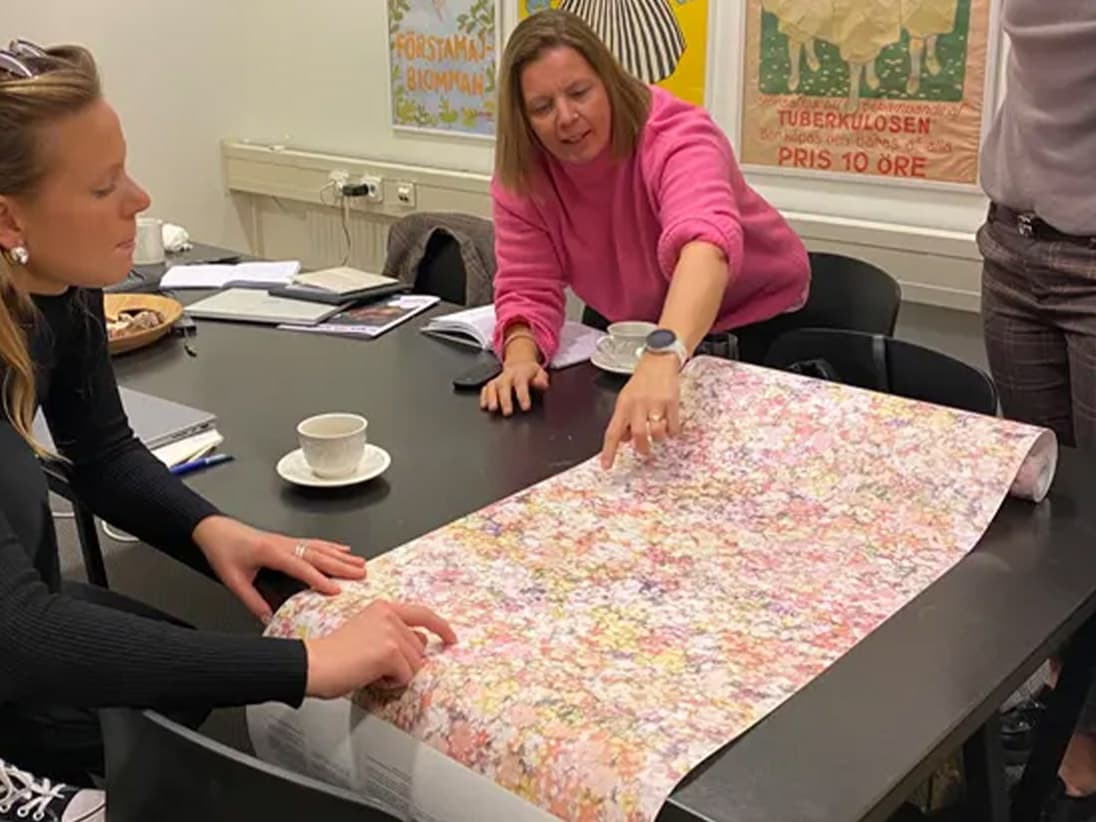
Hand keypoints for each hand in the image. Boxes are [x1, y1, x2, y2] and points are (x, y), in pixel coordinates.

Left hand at [192, 516, 366, 622]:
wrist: (215, 530)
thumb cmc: (223, 550)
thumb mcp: (234, 580)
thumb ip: (252, 600)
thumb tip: (268, 618)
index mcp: (271, 552)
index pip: (301, 567)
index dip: (319, 579)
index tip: (335, 590)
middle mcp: (284, 544)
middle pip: (318, 555)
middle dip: (342, 566)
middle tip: (361, 575)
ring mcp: (288, 541)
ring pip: (321, 548)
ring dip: (342, 556)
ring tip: (361, 564)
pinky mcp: (289, 541)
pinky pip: (315, 543)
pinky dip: (332, 547)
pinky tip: (344, 550)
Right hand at [304, 600, 456, 697]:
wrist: (314, 665)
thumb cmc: (334, 655)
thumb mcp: (367, 633)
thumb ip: (393, 633)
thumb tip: (419, 643)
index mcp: (383, 608)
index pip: (422, 614)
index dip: (441, 627)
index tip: (451, 637)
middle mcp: (389, 615)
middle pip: (420, 648)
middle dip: (406, 663)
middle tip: (377, 667)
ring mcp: (391, 632)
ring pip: (415, 664)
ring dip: (397, 674)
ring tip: (371, 670)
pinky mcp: (390, 651)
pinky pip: (406, 676)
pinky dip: (392, 683)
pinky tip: (371, 676)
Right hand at [480, 360, 548, 415]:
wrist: (519, 364)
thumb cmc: (530, 373)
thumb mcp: (540, 373)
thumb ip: (541, 380)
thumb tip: (541, 384)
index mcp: (521, 374)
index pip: (521, 385)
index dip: (523, 396)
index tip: (525, 407)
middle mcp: (508, 376)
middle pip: (504, 387)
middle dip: (505, 400)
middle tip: (507, 412)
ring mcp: (498, 380)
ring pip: (492, 387)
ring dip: (491, 398)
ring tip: (493, 408)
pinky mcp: (491, 384)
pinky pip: (485, 389)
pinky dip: (484, 397)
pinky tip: (484, 405)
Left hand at [600, 353, 681, 468]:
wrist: (659, 360)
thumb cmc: (642, 381)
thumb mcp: (626, 398)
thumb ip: (624, 419)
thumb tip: (624, 440)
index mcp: (623, 405)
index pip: (613, 431)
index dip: (609, 451)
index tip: (606, 465)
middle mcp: (638, 404)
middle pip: (637, 434)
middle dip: (642, 447)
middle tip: (644, 449)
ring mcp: (655, 403)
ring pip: (656, 432)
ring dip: (658, 439)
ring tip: (658, 435)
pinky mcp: (672, 402)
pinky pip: (673, 425)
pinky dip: (672, 431)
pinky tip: (670, 427)